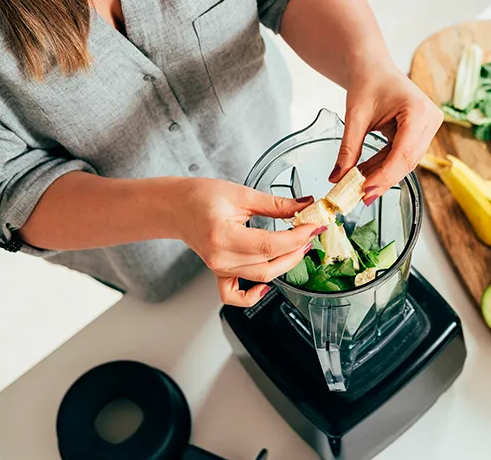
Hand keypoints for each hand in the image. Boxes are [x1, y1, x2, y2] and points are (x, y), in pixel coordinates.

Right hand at [172, 178, 323, 306]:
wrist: (177, 207)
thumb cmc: (201, 197)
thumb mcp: (242, 194)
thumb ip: (276, 204)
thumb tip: (304, 205)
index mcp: (223, 235)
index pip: (270, 244)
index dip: (297, 237)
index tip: (313, 227)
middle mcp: (220, 257)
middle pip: (269, 264)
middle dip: (296, 250)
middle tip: (310, 233)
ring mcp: (219, 268)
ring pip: (261, 277)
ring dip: (285, 265)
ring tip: (298, 246)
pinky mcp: (220, 273)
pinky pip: (235, 296)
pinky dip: (252, 296)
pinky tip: (266, 287)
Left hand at [329, 62, 442, 204]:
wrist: (373, 67)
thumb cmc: (367, 81)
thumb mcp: (355, 116)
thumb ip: (348, 149)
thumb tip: (337, 179)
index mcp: (418, 110)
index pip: (404, 152)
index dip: (386, 176)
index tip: (366, 191)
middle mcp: (430, 119)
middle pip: (408, 160)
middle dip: (383, 180)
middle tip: (361, 197)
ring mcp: (429, 127)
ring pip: (406, 162)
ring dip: (383, 175)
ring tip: (360, 187)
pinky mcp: (422, 133)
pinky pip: (403, 156)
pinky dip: (385, 166)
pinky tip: (367, 175)